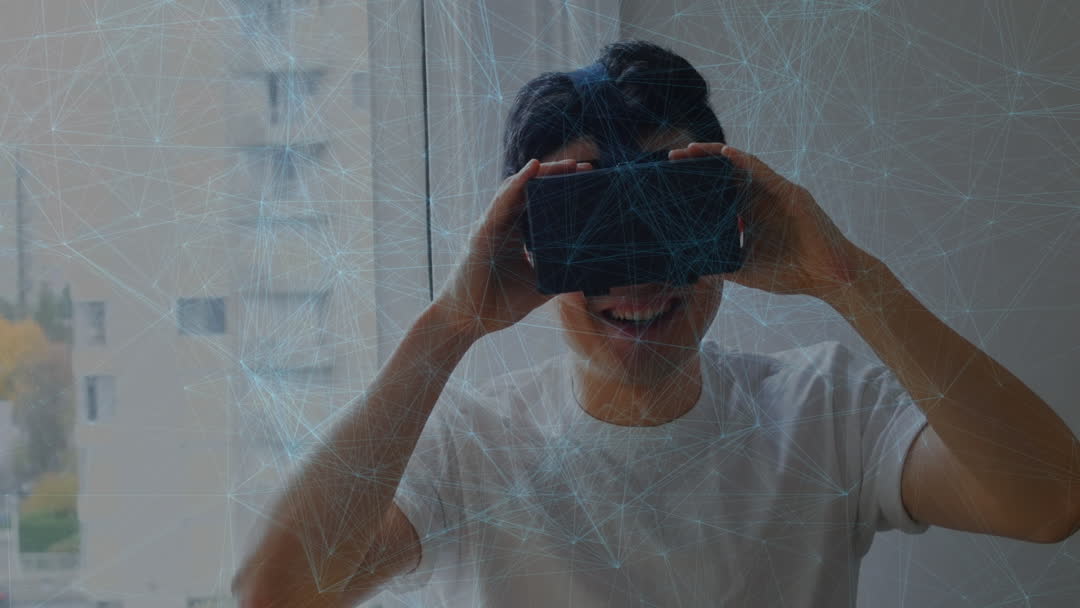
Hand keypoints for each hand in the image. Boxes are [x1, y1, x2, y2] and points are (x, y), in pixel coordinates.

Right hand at [431, 158, 592, 337]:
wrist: (467, 323)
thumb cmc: (497, 306)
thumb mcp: (538, 286)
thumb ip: (558, 273)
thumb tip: (589, 269)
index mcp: (517, 236)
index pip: (541, 205)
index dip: (562, 191)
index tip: (589, 181)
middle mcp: (504, 226)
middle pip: (531, 191)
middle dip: (557, 176)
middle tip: (586, 167)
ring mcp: (492, 226)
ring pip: (517, 189)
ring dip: (542, 173)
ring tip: (568, 165)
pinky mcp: (483, 232)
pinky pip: (501, 202)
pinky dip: (517, 184)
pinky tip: (532, 170)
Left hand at [669, 142, 873, 300]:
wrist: (829, 279)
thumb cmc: (792, 275)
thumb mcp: (745, 270)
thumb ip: (720, 264)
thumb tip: (690, 266)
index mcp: (750, 214)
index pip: (717, 191)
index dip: (695, 182)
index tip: (669, 178)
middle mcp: (761, 199)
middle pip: (725, 174)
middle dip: (699, 162)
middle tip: (672, 156)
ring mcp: (776, 194)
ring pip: (742, 166)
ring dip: (716, 154)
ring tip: (691, 149)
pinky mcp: (791, 193)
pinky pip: (763, 171)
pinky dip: (743, 160)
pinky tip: (725, 153)